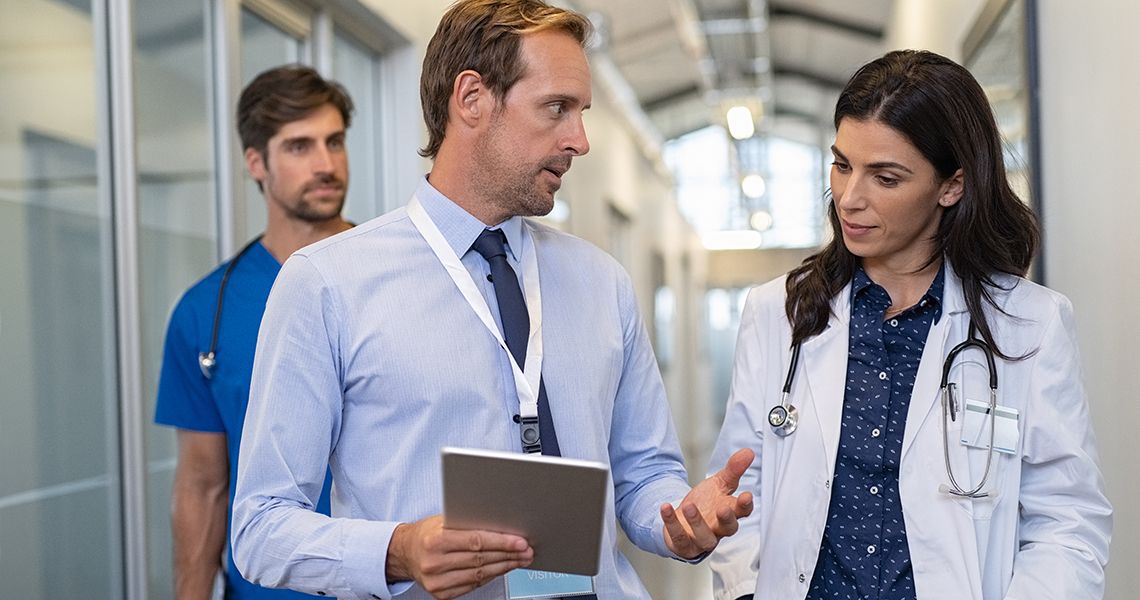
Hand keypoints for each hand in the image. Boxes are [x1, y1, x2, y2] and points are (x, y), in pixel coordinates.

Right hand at [386, 514, 533, 598]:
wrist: (405, 552)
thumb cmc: (427, 533)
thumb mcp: (443, 520)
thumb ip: (468, 522)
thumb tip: (501, 523)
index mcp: (435, 541)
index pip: (476, 541)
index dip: (502, 542)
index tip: (520, 541)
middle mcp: (435, 563)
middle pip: (481, 559)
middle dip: (508, 555)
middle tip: (526, 550)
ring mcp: (437, 582)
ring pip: (480, 574)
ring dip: (504, 567)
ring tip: (520, 559)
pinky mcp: (441, 594)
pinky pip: (473, 585)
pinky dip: (491, 576)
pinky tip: (502, 568)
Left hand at [660, 448, 754, 558]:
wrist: (683, 521)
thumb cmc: (706, 504)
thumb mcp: (719, 484)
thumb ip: (733, 470)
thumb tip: (748, 452)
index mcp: (730, 512)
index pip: (743, 511)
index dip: (745, 505)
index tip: (746, 496)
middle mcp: (719, 529)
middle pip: (729, 528)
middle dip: (727, 519)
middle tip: (722, 508)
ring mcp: (702, 540)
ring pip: (704, 537)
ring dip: (697, 522)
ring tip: (689, 506)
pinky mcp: (684, 545)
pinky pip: (679, 537)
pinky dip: (671, 522)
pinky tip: (666, 508)